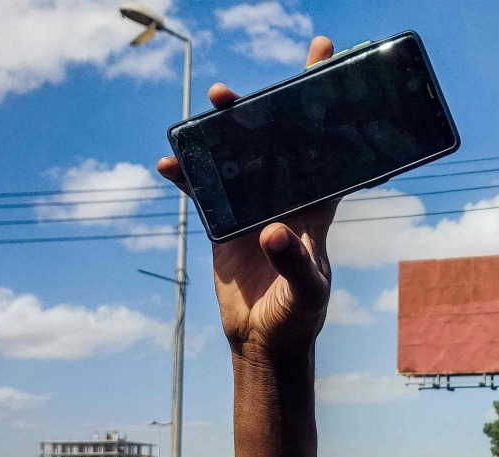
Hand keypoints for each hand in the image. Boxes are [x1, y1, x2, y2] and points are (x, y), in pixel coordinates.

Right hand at [156, 36, 339, 356]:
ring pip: (237, 159)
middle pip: (276, 145)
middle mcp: (286, 202)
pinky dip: (187, 176)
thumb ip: (295, 264)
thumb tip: (273, 233)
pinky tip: (170, 164)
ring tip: (211, 104)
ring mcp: (254, 210)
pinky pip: (203, 192)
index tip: (326, 72)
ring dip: (222, 133)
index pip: (328, 156)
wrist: (266, 342)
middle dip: (263, 111)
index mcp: (316, 210)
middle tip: (241, 90)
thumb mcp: (307, 293)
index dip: (328, 117)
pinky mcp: (225, 225)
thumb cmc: (300, 316)